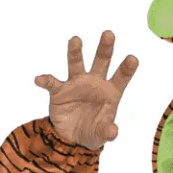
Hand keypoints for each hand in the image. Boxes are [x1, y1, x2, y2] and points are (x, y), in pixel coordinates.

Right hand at [35, 30, 138, 151]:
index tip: (133, 58)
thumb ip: (107, 132)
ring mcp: (76, 84)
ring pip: (76, 63)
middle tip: (109, 34)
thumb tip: (113, 131)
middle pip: (101, 62)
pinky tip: (40, 80)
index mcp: (110, 93)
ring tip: (76, 39)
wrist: (72, 138)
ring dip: (75, 51)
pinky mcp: (59, 90)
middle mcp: (94, 83)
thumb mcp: (101, 135)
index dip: (127, 68)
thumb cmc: (93, 132)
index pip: (121, 77)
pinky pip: (51, 83)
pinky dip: (45, 80)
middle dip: (105, 48)